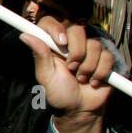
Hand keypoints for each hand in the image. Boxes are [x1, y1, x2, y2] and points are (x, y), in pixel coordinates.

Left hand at [21, 16, 112, 132]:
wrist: (80, 109)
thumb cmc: (58, 93)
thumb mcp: (46, 76)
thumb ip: (40, 55)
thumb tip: (24, 35)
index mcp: (53, 45)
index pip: (51, 23)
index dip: (56, 28)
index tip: (60, 42)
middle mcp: (71, 44)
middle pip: (78, 30)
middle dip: (76, 52)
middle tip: (71, 68)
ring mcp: (89, 50)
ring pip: (94, 44)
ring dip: (87, 67)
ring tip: (81, 79)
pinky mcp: (105, 59)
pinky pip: (107, 57)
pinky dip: (100, 72)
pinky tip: (93, 81)